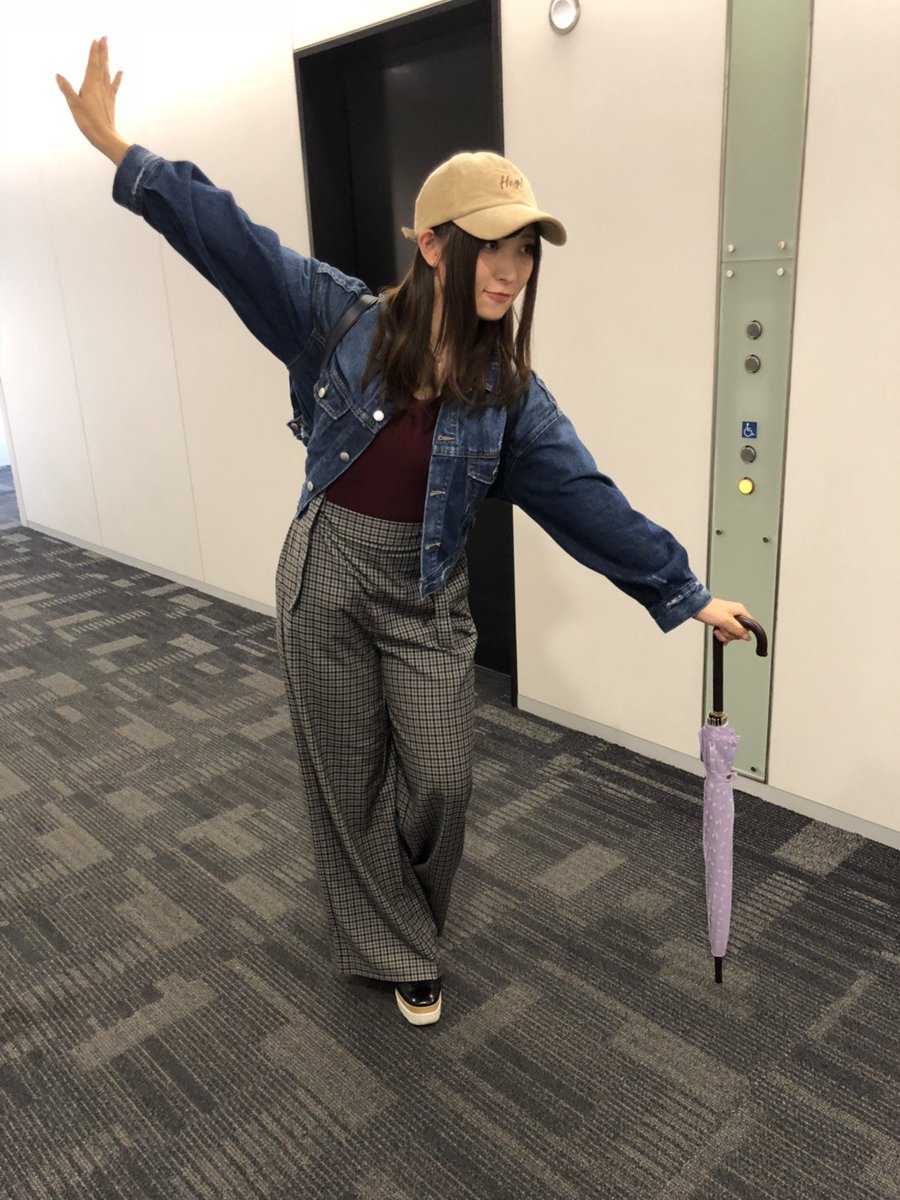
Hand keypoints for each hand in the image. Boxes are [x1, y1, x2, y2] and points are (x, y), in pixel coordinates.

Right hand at [56, 37, 129, 163]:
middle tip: (104, 37)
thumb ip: (66, 89)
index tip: (96, 40)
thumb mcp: (74, 105)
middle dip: (102, 51)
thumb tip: (58, 75)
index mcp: (90, 85)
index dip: (94, 52)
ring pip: (107, 72)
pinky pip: (114, 86)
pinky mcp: (111, 101)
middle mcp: (100, 86)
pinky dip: (117, 78)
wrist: (105, 137)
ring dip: (107, 59)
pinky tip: (121, 71)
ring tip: (108, 48)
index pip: (92, 64)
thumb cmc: (88, 122)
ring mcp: (107, 93)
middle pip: (101, 65)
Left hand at [692, 598, 753, 644]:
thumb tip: (747, 636)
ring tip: (718, 630)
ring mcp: (729, 618)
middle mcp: (736, 614)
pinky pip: (726, 632)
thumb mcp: (726, 621)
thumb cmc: (709, 609)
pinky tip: (717, 633)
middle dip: (730, 634)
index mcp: (740, 610)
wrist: (696, 607)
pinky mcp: (722, 621)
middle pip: (739, 631)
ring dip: (724, 635)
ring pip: (732, 633)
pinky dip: (721, 635)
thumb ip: (738, 629)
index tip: (734, 632)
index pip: (749, 626)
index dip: (742, 632)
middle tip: (723, 629)